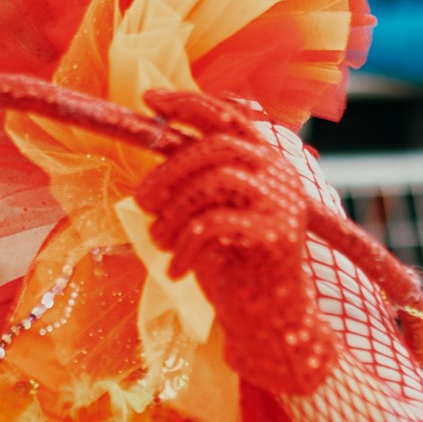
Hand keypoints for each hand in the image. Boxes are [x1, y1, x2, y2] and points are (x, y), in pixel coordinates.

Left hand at [133, 95, 339, 398]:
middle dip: (169, 170)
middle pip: (216, 147)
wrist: (271, 322)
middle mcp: (281, 174)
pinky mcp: (278, 235)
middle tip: (139, 201)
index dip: (189, 103)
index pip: (229, 117)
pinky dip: (184, 246)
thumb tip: (153, 151)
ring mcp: (283, 203)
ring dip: (174, 210)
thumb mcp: (208, 215)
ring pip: (216, 179)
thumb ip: (193, 182)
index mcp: (265, 162)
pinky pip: (216, 224)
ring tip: (158, 241)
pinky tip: (175, 271)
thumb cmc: (234, 267)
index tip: (149, 99)